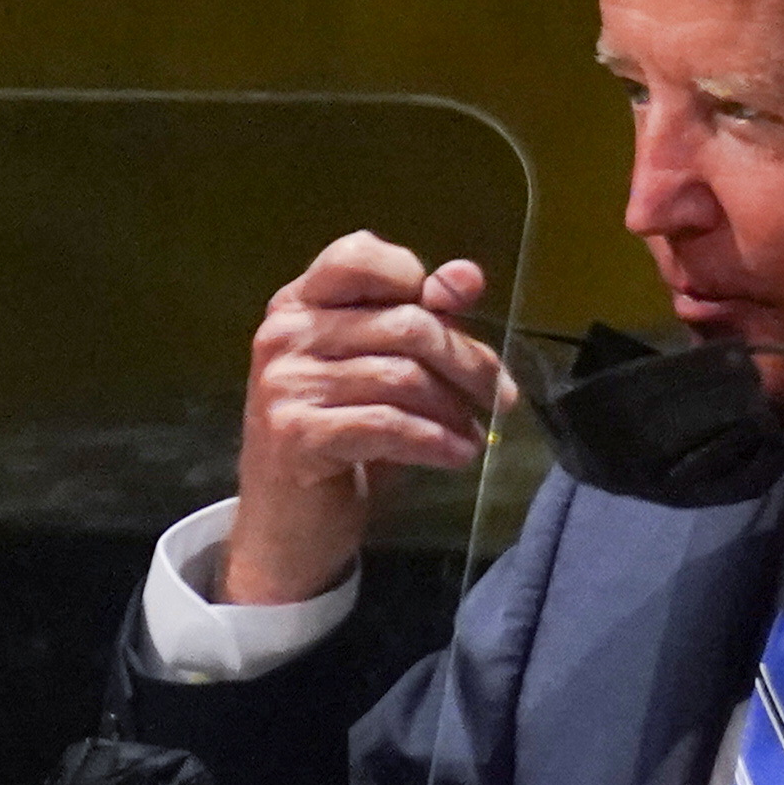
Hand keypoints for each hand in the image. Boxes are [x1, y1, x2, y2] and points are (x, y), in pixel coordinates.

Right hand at [226, 232, 513, 605]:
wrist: (286, 528)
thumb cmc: (338, 444)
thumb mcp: (378, 374)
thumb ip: (419, 320)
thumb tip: (468, 276)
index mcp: (298, 304)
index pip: (359, 256)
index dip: (417, 278)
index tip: (455, 316)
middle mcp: (285, 335)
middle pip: (404, 323)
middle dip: (466, 361)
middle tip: (499, 396)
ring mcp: (285, 384)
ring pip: (403, 377)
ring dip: (455, 409)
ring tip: (476, 433)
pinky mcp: (296, 434)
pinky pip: (388, 425)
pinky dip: (436, 441)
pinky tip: (458, 455)